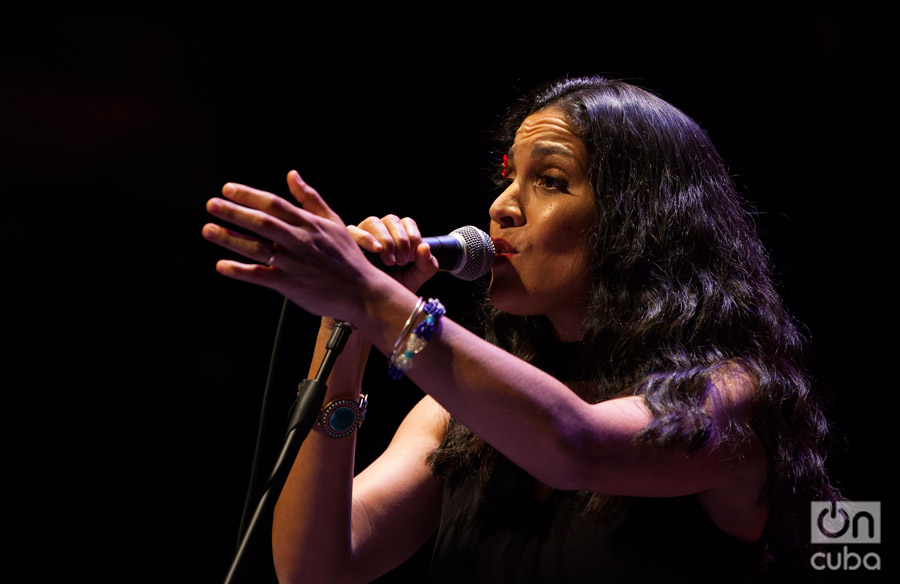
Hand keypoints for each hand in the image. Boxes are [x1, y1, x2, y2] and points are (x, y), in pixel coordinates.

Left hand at [202, 170, 388, 321]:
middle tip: (211, 204)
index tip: (227, 189)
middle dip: (234, 212)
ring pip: (257, 247)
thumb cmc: (348, 258)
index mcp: (309, 223)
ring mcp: (294, 263)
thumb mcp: (334, 222)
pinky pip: (260, 276)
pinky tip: (222, 266)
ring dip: (230, 239)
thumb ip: (310, 199)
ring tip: (208, 230)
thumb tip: (292, 175)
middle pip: (262, 222)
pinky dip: (240, 271)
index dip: (249, 195)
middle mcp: (300, 240)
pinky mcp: (291, 284)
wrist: (363, 292)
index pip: (274, 204)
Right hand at [348, 215, 438, 292]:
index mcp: (397, 235)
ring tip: (390, 261)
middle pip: (391, 220)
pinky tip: (377, 250)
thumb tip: (425, 247)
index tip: (414, 256)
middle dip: (401, 240)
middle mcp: (380, 231)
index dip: (413, 236)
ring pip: (374, 222)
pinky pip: (353, 231)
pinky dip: (365, 237)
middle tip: (402, 261)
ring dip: (386, 240)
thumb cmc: (394, 287)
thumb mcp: (415, 278)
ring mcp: (363, 234)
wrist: (375, 303)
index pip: (407, 222)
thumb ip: (427, 265)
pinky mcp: (348, 241)